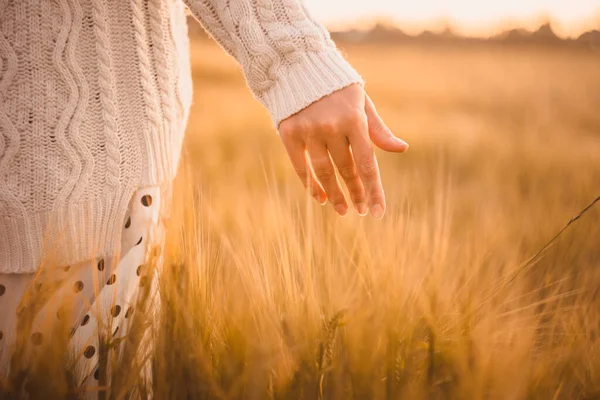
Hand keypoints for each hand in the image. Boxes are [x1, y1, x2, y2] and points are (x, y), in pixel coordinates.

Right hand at [278, 84, 407, 218]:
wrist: (298, 66)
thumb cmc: (338, 89)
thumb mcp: (362, 104)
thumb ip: (378, 129)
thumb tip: (402, 148)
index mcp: (355, 119)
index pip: (367, 163)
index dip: (373, 191)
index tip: (378, 213)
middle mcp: (332, 126)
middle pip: (346, 170)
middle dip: (355, 193)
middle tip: (360, 210)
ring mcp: (309, 130)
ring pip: (323, 172)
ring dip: (334, 194)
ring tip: (341, 209)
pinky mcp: (289, 132)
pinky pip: (301, 167)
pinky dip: (311, 185)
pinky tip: (319, 198)